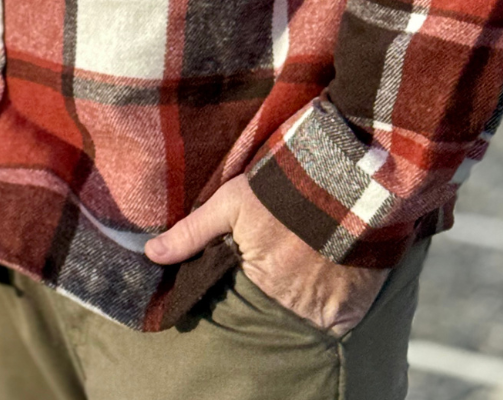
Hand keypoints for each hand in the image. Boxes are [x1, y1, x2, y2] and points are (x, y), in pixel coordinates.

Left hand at [144, 174, 384, 336]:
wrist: (350, 181)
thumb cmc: (285, 188)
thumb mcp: (233, 201)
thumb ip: (192, 231)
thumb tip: (151, 254)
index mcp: (255, 279)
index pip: (241, 295)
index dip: (245, 282)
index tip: (253, 265)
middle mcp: (287, 304)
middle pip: (274, 307)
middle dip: (276, 290)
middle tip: (284, 260)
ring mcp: (321, 312)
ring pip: (306, 315)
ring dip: (305, 297)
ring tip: (309, 263)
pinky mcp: (352, 312)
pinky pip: (340, 321)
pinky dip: (336, 306)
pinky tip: (332, 275)